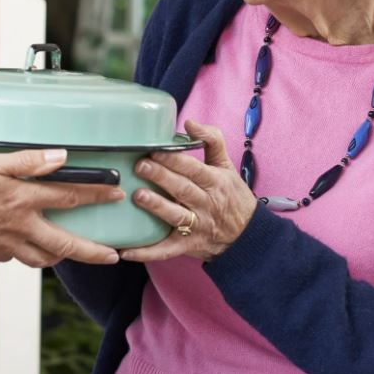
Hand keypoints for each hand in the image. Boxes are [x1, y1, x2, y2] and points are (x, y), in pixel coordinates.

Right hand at [0, 148, 123, 267]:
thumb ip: (27, 161)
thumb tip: (61, 157)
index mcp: (22, 200)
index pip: (69, 197)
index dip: (96, 195)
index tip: (117, 194)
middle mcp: (19, 227)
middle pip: (65, 243)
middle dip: (92, 251)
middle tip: (113, 257)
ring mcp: (5, 244)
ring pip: (41, 257)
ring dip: (60, 256)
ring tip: (69, 253)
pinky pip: (15, 256)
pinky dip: (26, 253)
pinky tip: (24, 246)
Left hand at [119, 120, 257, 262]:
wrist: (248, 236)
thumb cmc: (232, 196)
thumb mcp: (227, 166)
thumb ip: (211, 140)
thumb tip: (190, 122)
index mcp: (214, 182)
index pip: (194, 169)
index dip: (175, 159)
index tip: (155, 149)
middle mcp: (206, 203)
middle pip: (183, 189)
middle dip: (162, 177)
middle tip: (140, 165)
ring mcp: (197, 226)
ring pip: (176, 216)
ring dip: (157, 206)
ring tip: (139, 196)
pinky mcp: (188, 245)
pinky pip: (166, 249)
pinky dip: (146, 251)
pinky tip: (126, 250)